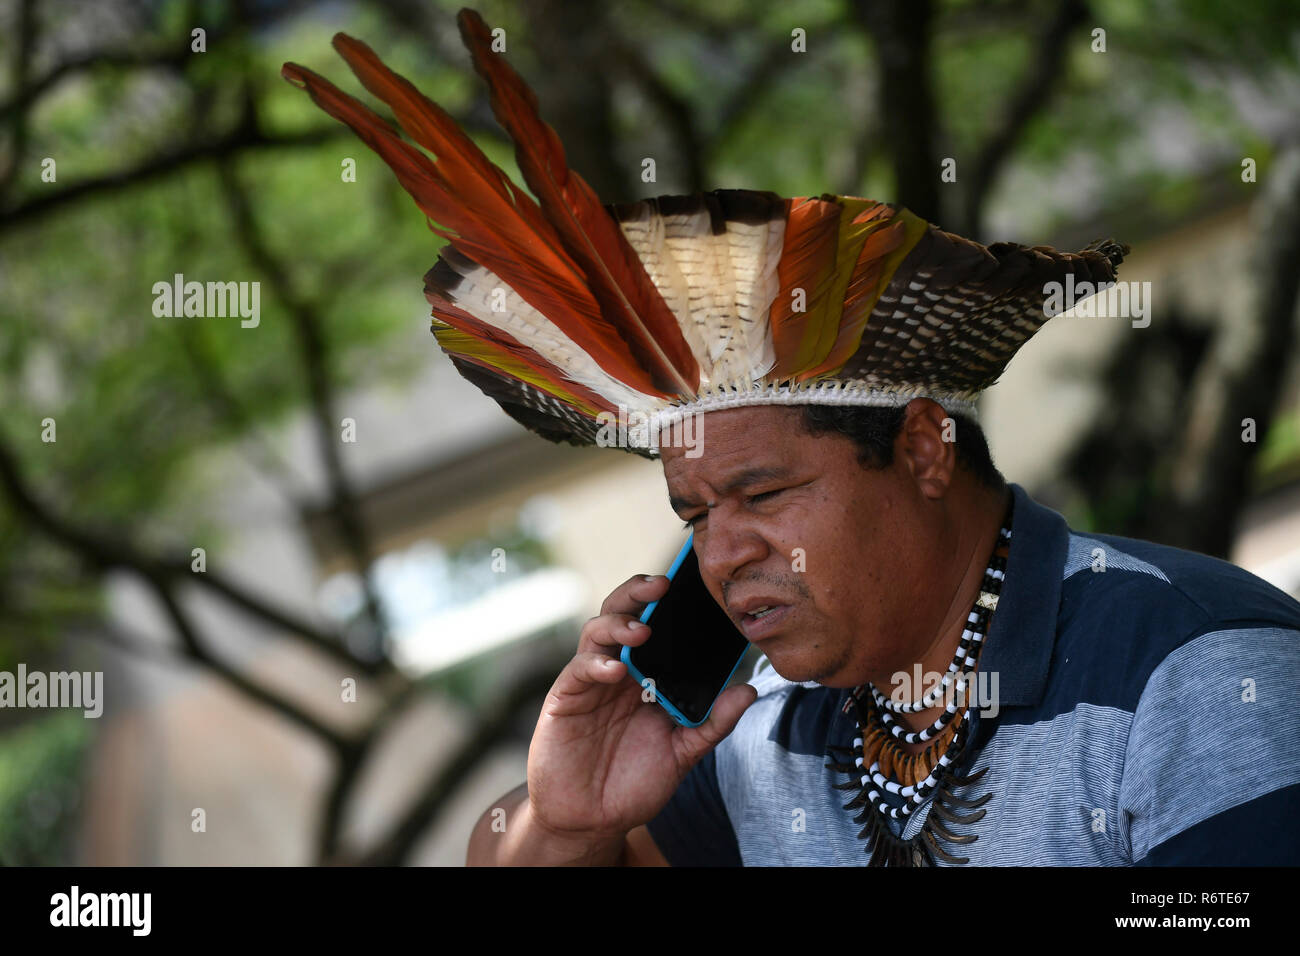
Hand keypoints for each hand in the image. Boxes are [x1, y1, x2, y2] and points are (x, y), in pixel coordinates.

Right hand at [524, 573, 756, 840]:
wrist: (589, 821)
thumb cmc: (633, 784)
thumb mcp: (682, 753)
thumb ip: (712, 723)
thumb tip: (749, 690)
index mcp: (646, 676)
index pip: (657, 626)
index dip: (670, 604)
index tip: (694, 588)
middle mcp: (618, 670)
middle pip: (624, 614)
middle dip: (639, 594)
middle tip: (661, 586)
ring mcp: (589, 681)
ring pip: (597, 631)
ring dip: (619, 624)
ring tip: (640, 632)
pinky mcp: (565, 698)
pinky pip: (578, 669)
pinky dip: (596, 663)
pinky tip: (614, 670)